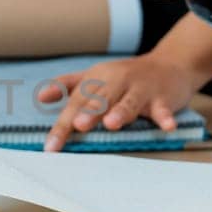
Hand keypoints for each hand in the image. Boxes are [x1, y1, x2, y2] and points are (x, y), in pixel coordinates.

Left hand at [36, 53, 206, 151]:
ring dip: (121, 112)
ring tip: (111, 123)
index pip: (77, 102)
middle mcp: (118, 82)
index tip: (51, 147)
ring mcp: (141, 89)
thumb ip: (67, 85)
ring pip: (130, 101)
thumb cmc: (126, 77)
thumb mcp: (95, 76)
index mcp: (98, 79)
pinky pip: (164, 109)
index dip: (63, 124)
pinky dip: (165, 117)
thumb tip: (40, 97)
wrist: (170, 64)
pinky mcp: (164, 98)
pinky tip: (167, 127)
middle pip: (101, 99)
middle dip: (90, 112)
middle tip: (78, 125)